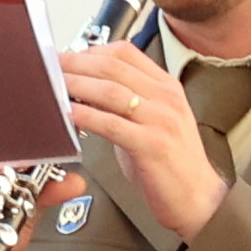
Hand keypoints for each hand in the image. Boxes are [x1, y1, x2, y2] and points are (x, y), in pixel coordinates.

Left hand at [61, 39, 224, 239]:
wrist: (200, 198)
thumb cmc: (173, 164)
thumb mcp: (153, 122)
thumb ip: (125, 104)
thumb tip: (87, 91)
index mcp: (166, 88)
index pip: (125, 53)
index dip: (90, 51)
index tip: (68, 56)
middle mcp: (165, 99)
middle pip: (113, 67)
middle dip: (75, 64)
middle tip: (50, 66)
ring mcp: (160, 121)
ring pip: (110, 91)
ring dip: (76, 86)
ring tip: (53, 87)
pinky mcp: (152, 145)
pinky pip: (111, 124)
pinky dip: (86, 116)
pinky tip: (69, 115)